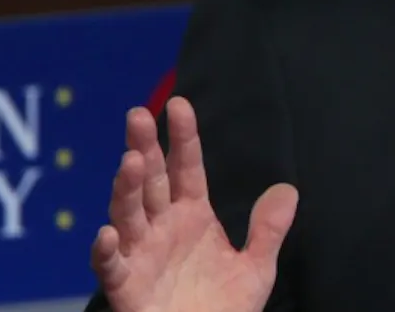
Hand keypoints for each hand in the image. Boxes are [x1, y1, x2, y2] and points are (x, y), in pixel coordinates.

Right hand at [91, 97, 298, 311]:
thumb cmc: (225, 309)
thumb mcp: (256, 268)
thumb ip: (268, 230)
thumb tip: (288, 188)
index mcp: (192, 216)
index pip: (186, 168)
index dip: (182, 137)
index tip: (178, 104)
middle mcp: (162, 229)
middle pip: (151, 181)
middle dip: (144, 148)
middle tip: (138, 115)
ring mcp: (140, 255)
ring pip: (128, 215)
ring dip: (126, 189)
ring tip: (131, 162)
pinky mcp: (126, 288)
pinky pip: (111, 267)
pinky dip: (105, 250)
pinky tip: (106, 232)